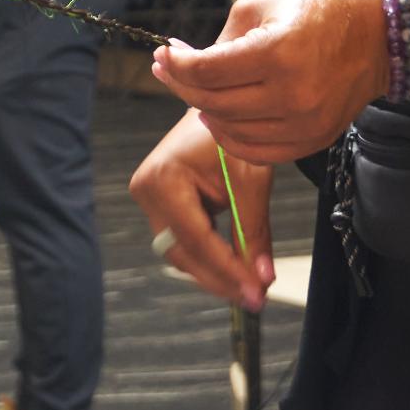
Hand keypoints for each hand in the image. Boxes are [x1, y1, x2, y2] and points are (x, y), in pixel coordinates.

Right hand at [132, 110, 272, 309]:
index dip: (228, 271)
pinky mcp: (157, 203)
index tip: (255, 294)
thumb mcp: (250, 180)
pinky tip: (234, 268)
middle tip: (255, 298)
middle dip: (220, 278)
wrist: (217, 112)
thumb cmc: (233, 135)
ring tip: (249, 287)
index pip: (198, 240)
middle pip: (183, 253)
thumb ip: (253, 231)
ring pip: (181, 252)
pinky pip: (182, 240)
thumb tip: (262, 278)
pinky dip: (208, 256)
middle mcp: (146, 190)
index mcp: (164, 179)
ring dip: (214, 271)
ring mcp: (147, 198)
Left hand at [148, 0, 383, 161]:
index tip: (163, 55)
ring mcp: (305, 123)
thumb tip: (184, 62)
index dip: (176, 64)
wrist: (380, 35)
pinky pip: (257, 152)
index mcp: (278, 51)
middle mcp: (292, 93)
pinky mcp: (314, 140)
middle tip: (169, 70)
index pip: (207, 70)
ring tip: (196, 90)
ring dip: (204, 111)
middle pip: (213, 102)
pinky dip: (231, 138)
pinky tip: (219, 118)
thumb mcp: (264, 4)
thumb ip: (222, 38)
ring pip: (230, 131)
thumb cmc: (319, 9)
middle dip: (182, 85)